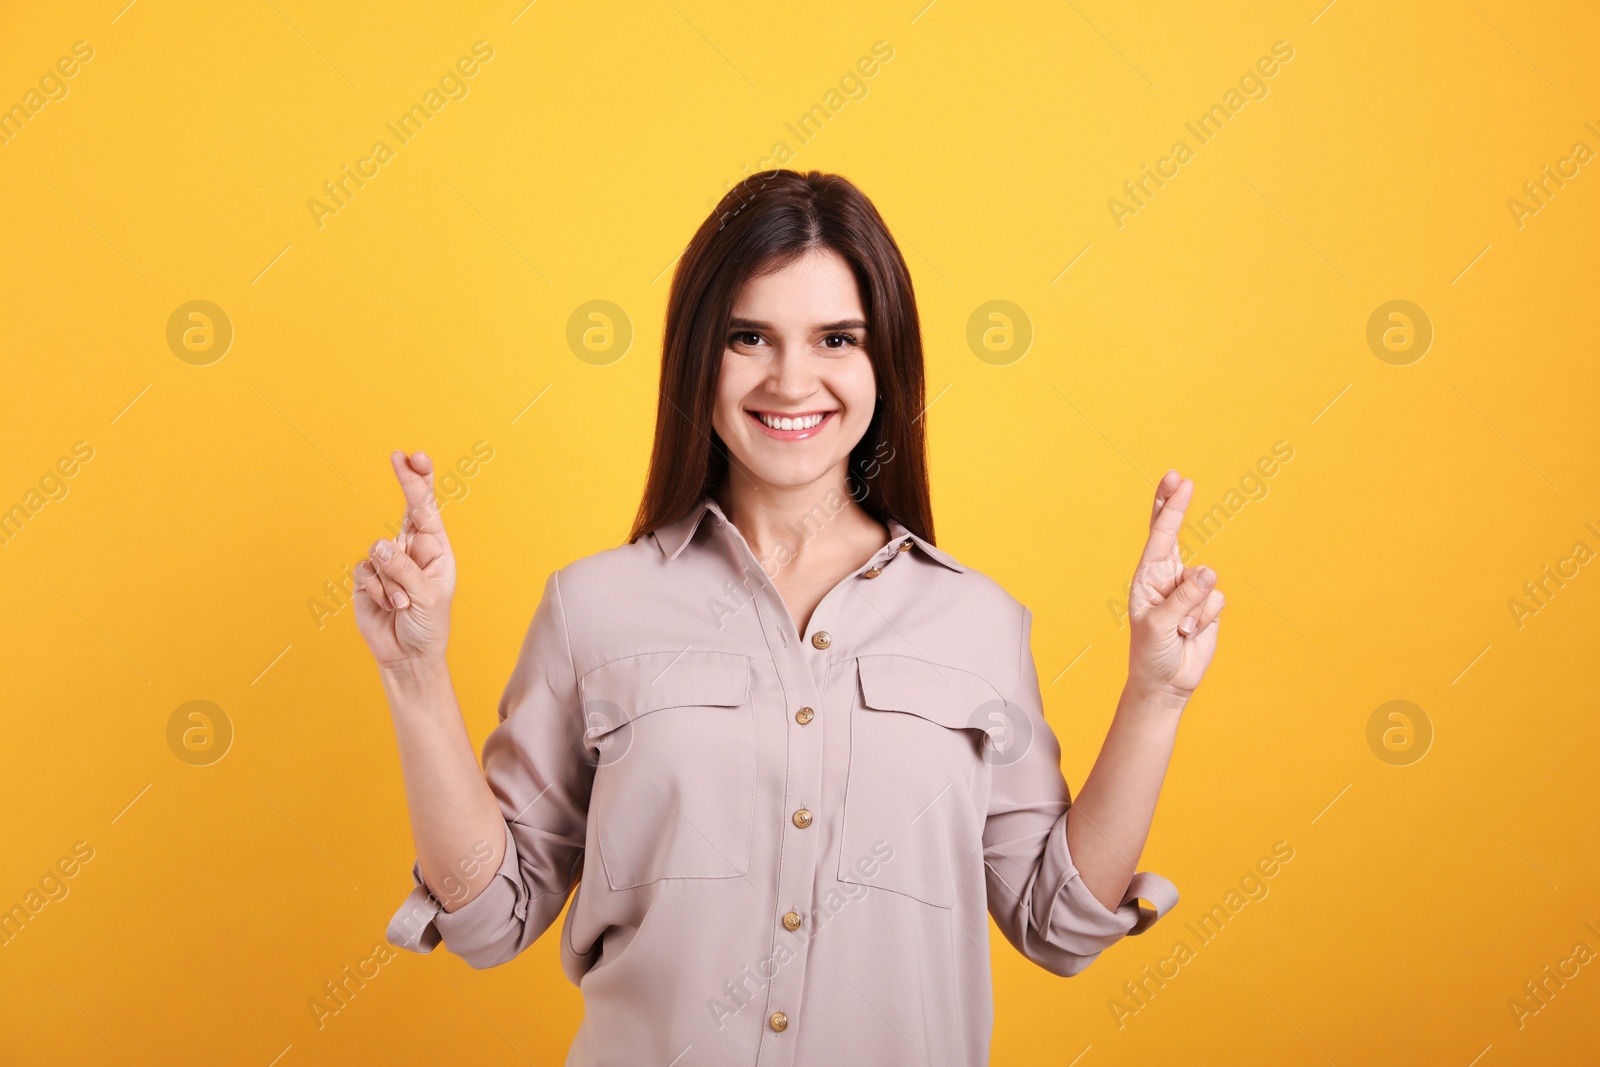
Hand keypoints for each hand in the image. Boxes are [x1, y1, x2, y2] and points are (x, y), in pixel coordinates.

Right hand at [352, 450, 455, 671]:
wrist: (407, 655)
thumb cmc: (428, 625)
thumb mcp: (428, 598)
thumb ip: (405, 571)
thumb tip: (380, 546)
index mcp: (436, 550)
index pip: (428, 510)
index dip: (421, 482)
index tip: (414, 457)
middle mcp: (412, 550)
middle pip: (406, 508)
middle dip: (407, 482)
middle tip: (400, 456)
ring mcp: (388, 562)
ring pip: (380, 550)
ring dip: (391, 579)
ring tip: (403, 602)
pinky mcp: (367, 577)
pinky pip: (364, 571)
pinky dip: (376, 590)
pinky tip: (388, 606)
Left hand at [1126, 470, 1224, 703]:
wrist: (1167, 682)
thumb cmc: (1151, 652)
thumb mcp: (1159, 625)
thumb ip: (1183, 598)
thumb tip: (1209, 572)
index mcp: (1147, 577)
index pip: (1159, 535)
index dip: (1168, 507)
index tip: (1177, 481)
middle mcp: (1168, 577)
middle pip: (1176, 534)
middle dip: (1177, 507)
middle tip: (1180, 479)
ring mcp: (1190, 590)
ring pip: (1207, 581)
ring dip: (1196, 608)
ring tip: (1180, 630)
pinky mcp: (1208, 606)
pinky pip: (1218, 600)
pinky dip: (1207, 618)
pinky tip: (1193, 633)